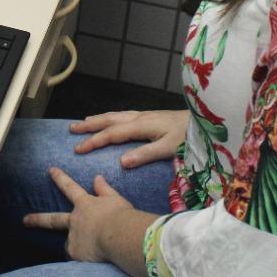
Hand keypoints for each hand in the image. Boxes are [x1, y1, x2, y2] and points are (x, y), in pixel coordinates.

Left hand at [23, 167, 134, 261]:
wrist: (121, 236)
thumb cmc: (121, 216)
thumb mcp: (115, 199)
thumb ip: (104, 189)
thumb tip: (97, 177)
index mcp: (85, 204)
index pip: (70, 187)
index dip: (60, 178)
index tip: (50, 170)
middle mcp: (75, 220)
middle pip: (52, 220)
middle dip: (37, 219)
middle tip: (24, 221)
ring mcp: (73, 237)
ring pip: (70, 243)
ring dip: (77, 246)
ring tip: (92, 251)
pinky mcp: (76, 253)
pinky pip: (78, 258)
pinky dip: (83, 258)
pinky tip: (93, 260)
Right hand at [70, 109, 189, 168]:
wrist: (203, 120)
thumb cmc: (188, 136)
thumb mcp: (169, 148)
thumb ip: (145, 154)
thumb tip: (121, 162)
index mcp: (140, 125)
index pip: (111, 134)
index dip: (93, 141)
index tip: (77, 149)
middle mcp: (139, 118)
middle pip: (109, 120)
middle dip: (90, 125)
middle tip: (72, 130)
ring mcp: (144, 115)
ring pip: (115, 116)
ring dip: (98, 119)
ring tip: (85, 122)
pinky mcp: (150, 116)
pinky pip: (123, 115)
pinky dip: (111, 117)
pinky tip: (111, 120)